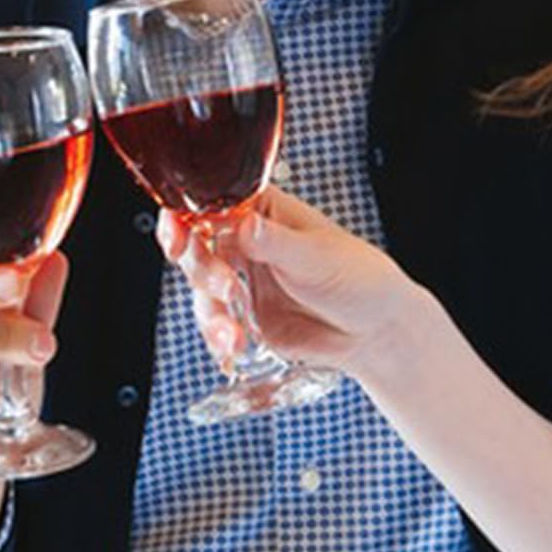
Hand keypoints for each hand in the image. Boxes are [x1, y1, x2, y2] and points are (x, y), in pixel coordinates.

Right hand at [157, 188, 426, 384]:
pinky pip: (215, 324)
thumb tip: (245, 222)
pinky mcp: (243, 316)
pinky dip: (217, 338)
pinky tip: (231, 350)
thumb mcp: (318, 255)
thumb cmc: (358, 276)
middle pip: (198, 246)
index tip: (176, 231)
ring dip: (211, 313)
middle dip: (200, 268)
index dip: (187, 213)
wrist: (375, 331)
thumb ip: (276, 243)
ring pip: (201, 290)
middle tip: (224, 286)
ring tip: (234, 334)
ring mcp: (242, 279)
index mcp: (264, 211)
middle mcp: (247, 241)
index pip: (214, 201)